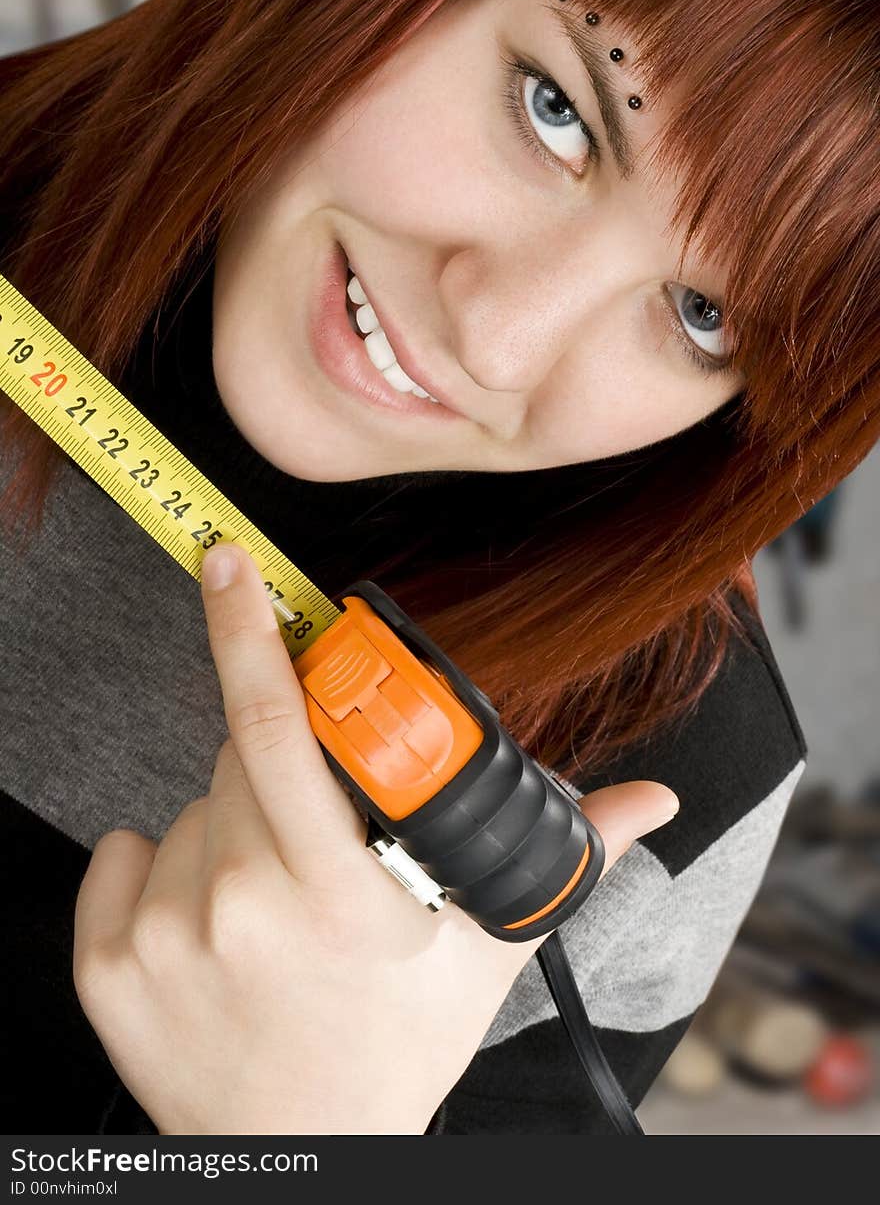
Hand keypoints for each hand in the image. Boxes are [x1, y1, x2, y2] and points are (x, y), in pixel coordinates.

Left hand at [73, 542, 678, 1135]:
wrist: (303, 1156)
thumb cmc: (394, 1050)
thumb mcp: (487, 954)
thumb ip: (569, 860)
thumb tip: (653, 803)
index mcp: (338, 892)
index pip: (277, 723)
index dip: (249, 627)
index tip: (230, 563)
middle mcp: (242, 908)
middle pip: (237, 751)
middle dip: (284, 764)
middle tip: (323, 834)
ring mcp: (166, 938)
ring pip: (192, 804)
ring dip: (235, 823)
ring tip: (279, 898)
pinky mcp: (109, 965)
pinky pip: (126, 853)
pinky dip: (166, 866)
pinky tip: (215, 919)